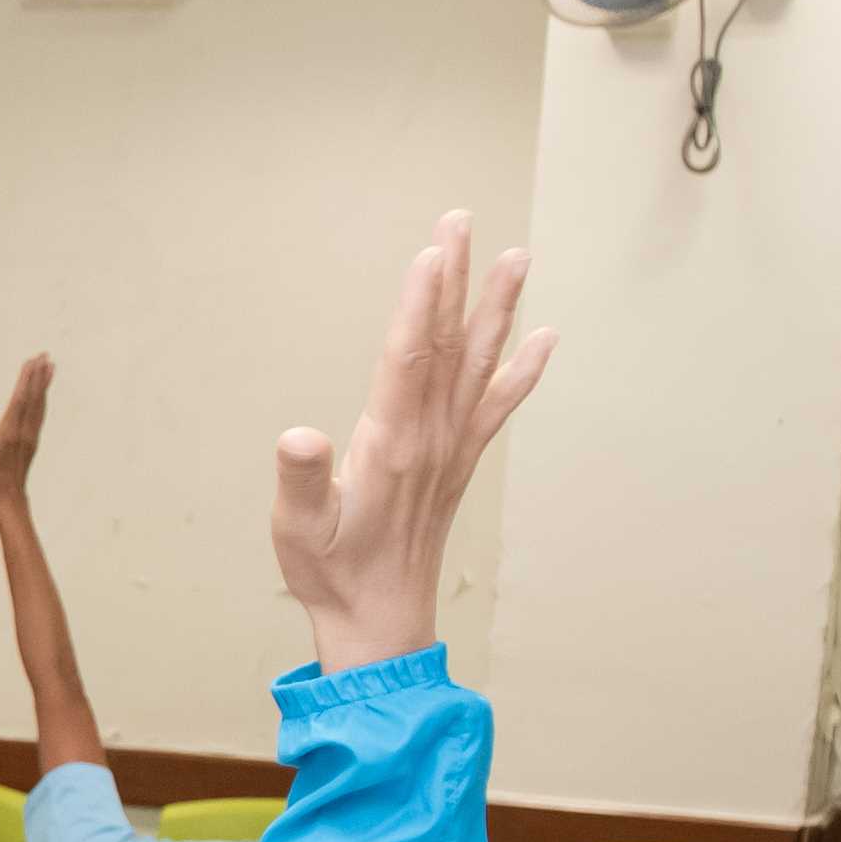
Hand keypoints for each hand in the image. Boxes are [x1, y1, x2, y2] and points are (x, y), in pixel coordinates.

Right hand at [0, 353, 50, 499]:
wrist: (9, 495)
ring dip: (45, 384)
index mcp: (10, 430)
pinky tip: (44, 392)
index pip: (20, 399)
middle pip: (34, 397)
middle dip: (39, 375)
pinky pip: (41, 413)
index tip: (31, 362)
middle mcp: (24, 430)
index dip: (27, 379)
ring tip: (50, 366)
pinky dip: (43, 399)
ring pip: (40, 404)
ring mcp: (31, 434)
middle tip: (44, 354)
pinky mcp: (34, 439)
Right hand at [269, 211, 551, 675]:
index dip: (420, 303)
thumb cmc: (331, 573)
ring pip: (478, 363)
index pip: (409, 358)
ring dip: (497, 308)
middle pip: (448, 344)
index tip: (433, 251)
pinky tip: (544, 339)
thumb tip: (299, 437)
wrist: (381, 619)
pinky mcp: (458, 462)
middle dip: (455, 281)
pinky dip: (523, 370)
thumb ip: (300, 480)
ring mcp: (451, 448)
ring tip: (517, 257)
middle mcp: (432, 438)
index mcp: (392, 445)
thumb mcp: (296, 529)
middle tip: (462, 222)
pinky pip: (497, 405)